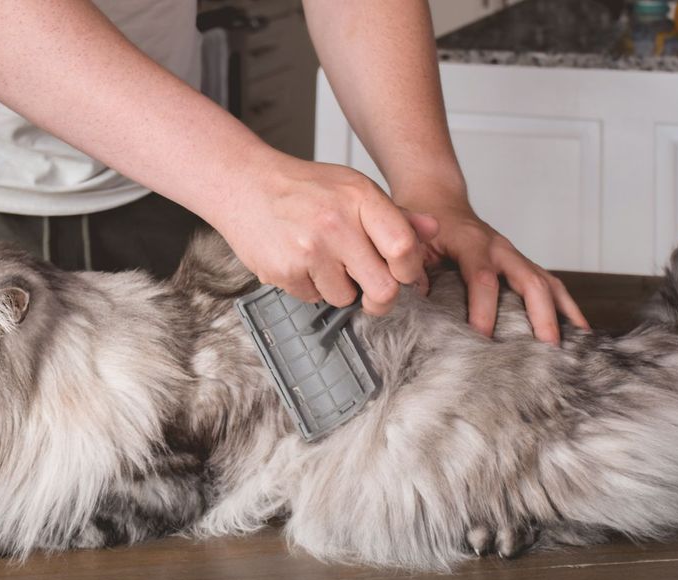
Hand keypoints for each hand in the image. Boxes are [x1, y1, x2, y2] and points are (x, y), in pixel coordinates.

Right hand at [212, 156, 427, 315]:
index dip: (410, 271)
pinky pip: (313, 298)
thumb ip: (394, 214)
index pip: (404, 250)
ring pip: (345, 298)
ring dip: (339, 289)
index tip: (402, 273)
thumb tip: (433, 230)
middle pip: (383, 290)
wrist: (244, 183)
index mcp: (360, 198)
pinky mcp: (284, 271)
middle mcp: (336, 224)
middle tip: (371, 291)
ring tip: (323, 262)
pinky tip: (300, 261)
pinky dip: (310, 287)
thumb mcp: (353, 187)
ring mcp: (309, 250)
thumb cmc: (303, 187)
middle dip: (380, 299)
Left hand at [401, 203, 588, 344]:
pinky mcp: (522, 266)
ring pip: (547, 284)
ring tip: (572, 348)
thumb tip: (413, 301)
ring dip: (561, 315)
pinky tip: (577, 331)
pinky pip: (550, 286)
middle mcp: (500, 249)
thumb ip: (411, 269)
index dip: (484, 310)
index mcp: (471, 243)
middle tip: (545, 349)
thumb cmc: (423, 227)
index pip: (482, 279)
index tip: (482, 340)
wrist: (438, 201)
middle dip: (540, 317)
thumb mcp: (411, 243)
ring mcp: (515, 257)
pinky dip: (566, 308)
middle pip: (530, 282)